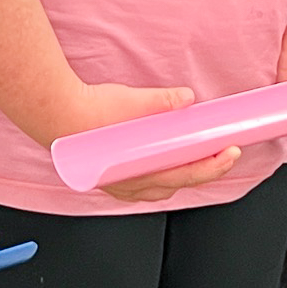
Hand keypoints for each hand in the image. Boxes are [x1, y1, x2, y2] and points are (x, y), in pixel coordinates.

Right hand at [53, 79, 239, 204]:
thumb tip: (186, 99)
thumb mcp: (133, 100)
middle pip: (179, 183)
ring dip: (181, 176)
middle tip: (222, 153)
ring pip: (160, 188)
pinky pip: (141, 186)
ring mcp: (120, 184)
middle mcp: (132, 184)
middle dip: (204, 169)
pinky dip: (157, 177)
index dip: (214, 164)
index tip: (231, 151)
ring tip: (196, 159)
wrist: (55, 115)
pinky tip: (159, 166)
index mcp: (142, 169)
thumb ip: (163, 101)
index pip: (189, 173)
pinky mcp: (108, 178)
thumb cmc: (88, 114)